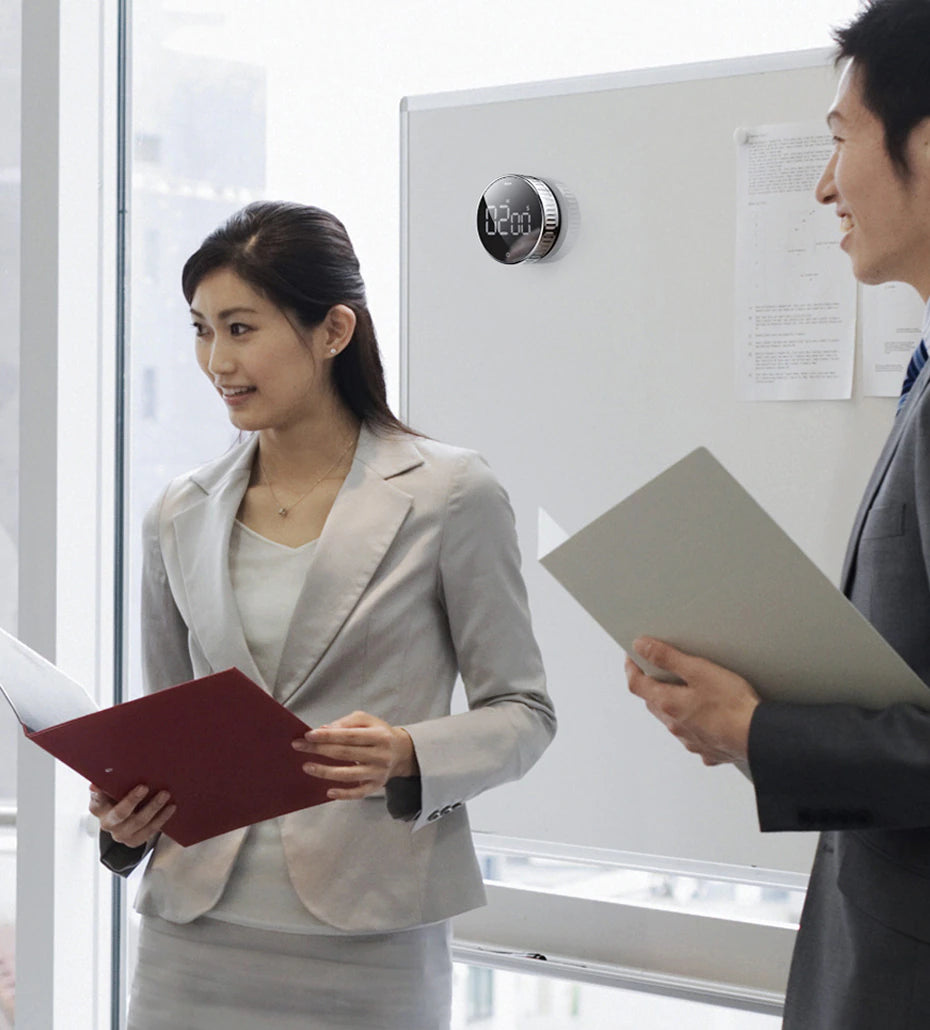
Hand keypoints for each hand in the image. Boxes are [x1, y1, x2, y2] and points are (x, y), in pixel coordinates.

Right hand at [88, 783, 175, 848]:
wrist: (126, 818)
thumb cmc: (119, 797)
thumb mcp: (112, 789)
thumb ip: (108, 783)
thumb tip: (96, 783)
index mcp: (98, 808)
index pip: (97, 800)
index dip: (100, 794)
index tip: (104, 784)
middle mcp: (108, 823)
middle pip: (119, 814)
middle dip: (132, 800)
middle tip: (144, 787)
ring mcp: (121, 834)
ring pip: (138, 822)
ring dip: (153, 808)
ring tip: (164, 794)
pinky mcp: (134, 841)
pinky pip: (150, 831)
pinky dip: (161, 818)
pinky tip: (171, 807)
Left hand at [292, 710, 418, 800]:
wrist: (401, 751)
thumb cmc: (378, 733)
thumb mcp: (367, 720)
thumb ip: (346, 723)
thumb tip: (324, 730)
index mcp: (379, 735)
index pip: (349, 735)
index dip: (328, 736)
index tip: (308, 735)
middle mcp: (380, 755)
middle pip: (346, 754)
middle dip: (320, 749)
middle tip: (298, 746)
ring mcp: (378, 773)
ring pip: (349, 775)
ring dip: (325, 772)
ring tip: (307, 766)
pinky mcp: (376, 786)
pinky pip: (358, 793)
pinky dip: (343, 794)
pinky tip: (328, 791)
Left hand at [625, 637, 759, 766]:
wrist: (759, 737)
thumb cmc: (732, 705)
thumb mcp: (698, 670)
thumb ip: (667, 657)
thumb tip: (641, 646)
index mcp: (668, 704)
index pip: (636, 684)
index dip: (631, 668)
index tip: (632, 657)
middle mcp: (675, 725)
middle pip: (653, 702)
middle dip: (652, 685)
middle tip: (658, 670)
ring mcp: (691, 740)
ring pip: (672, 720)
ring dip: (672, 705)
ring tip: (686, 691)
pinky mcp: (708, 749)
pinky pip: (694, 735)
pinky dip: (695, 724)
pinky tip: (708, 717)